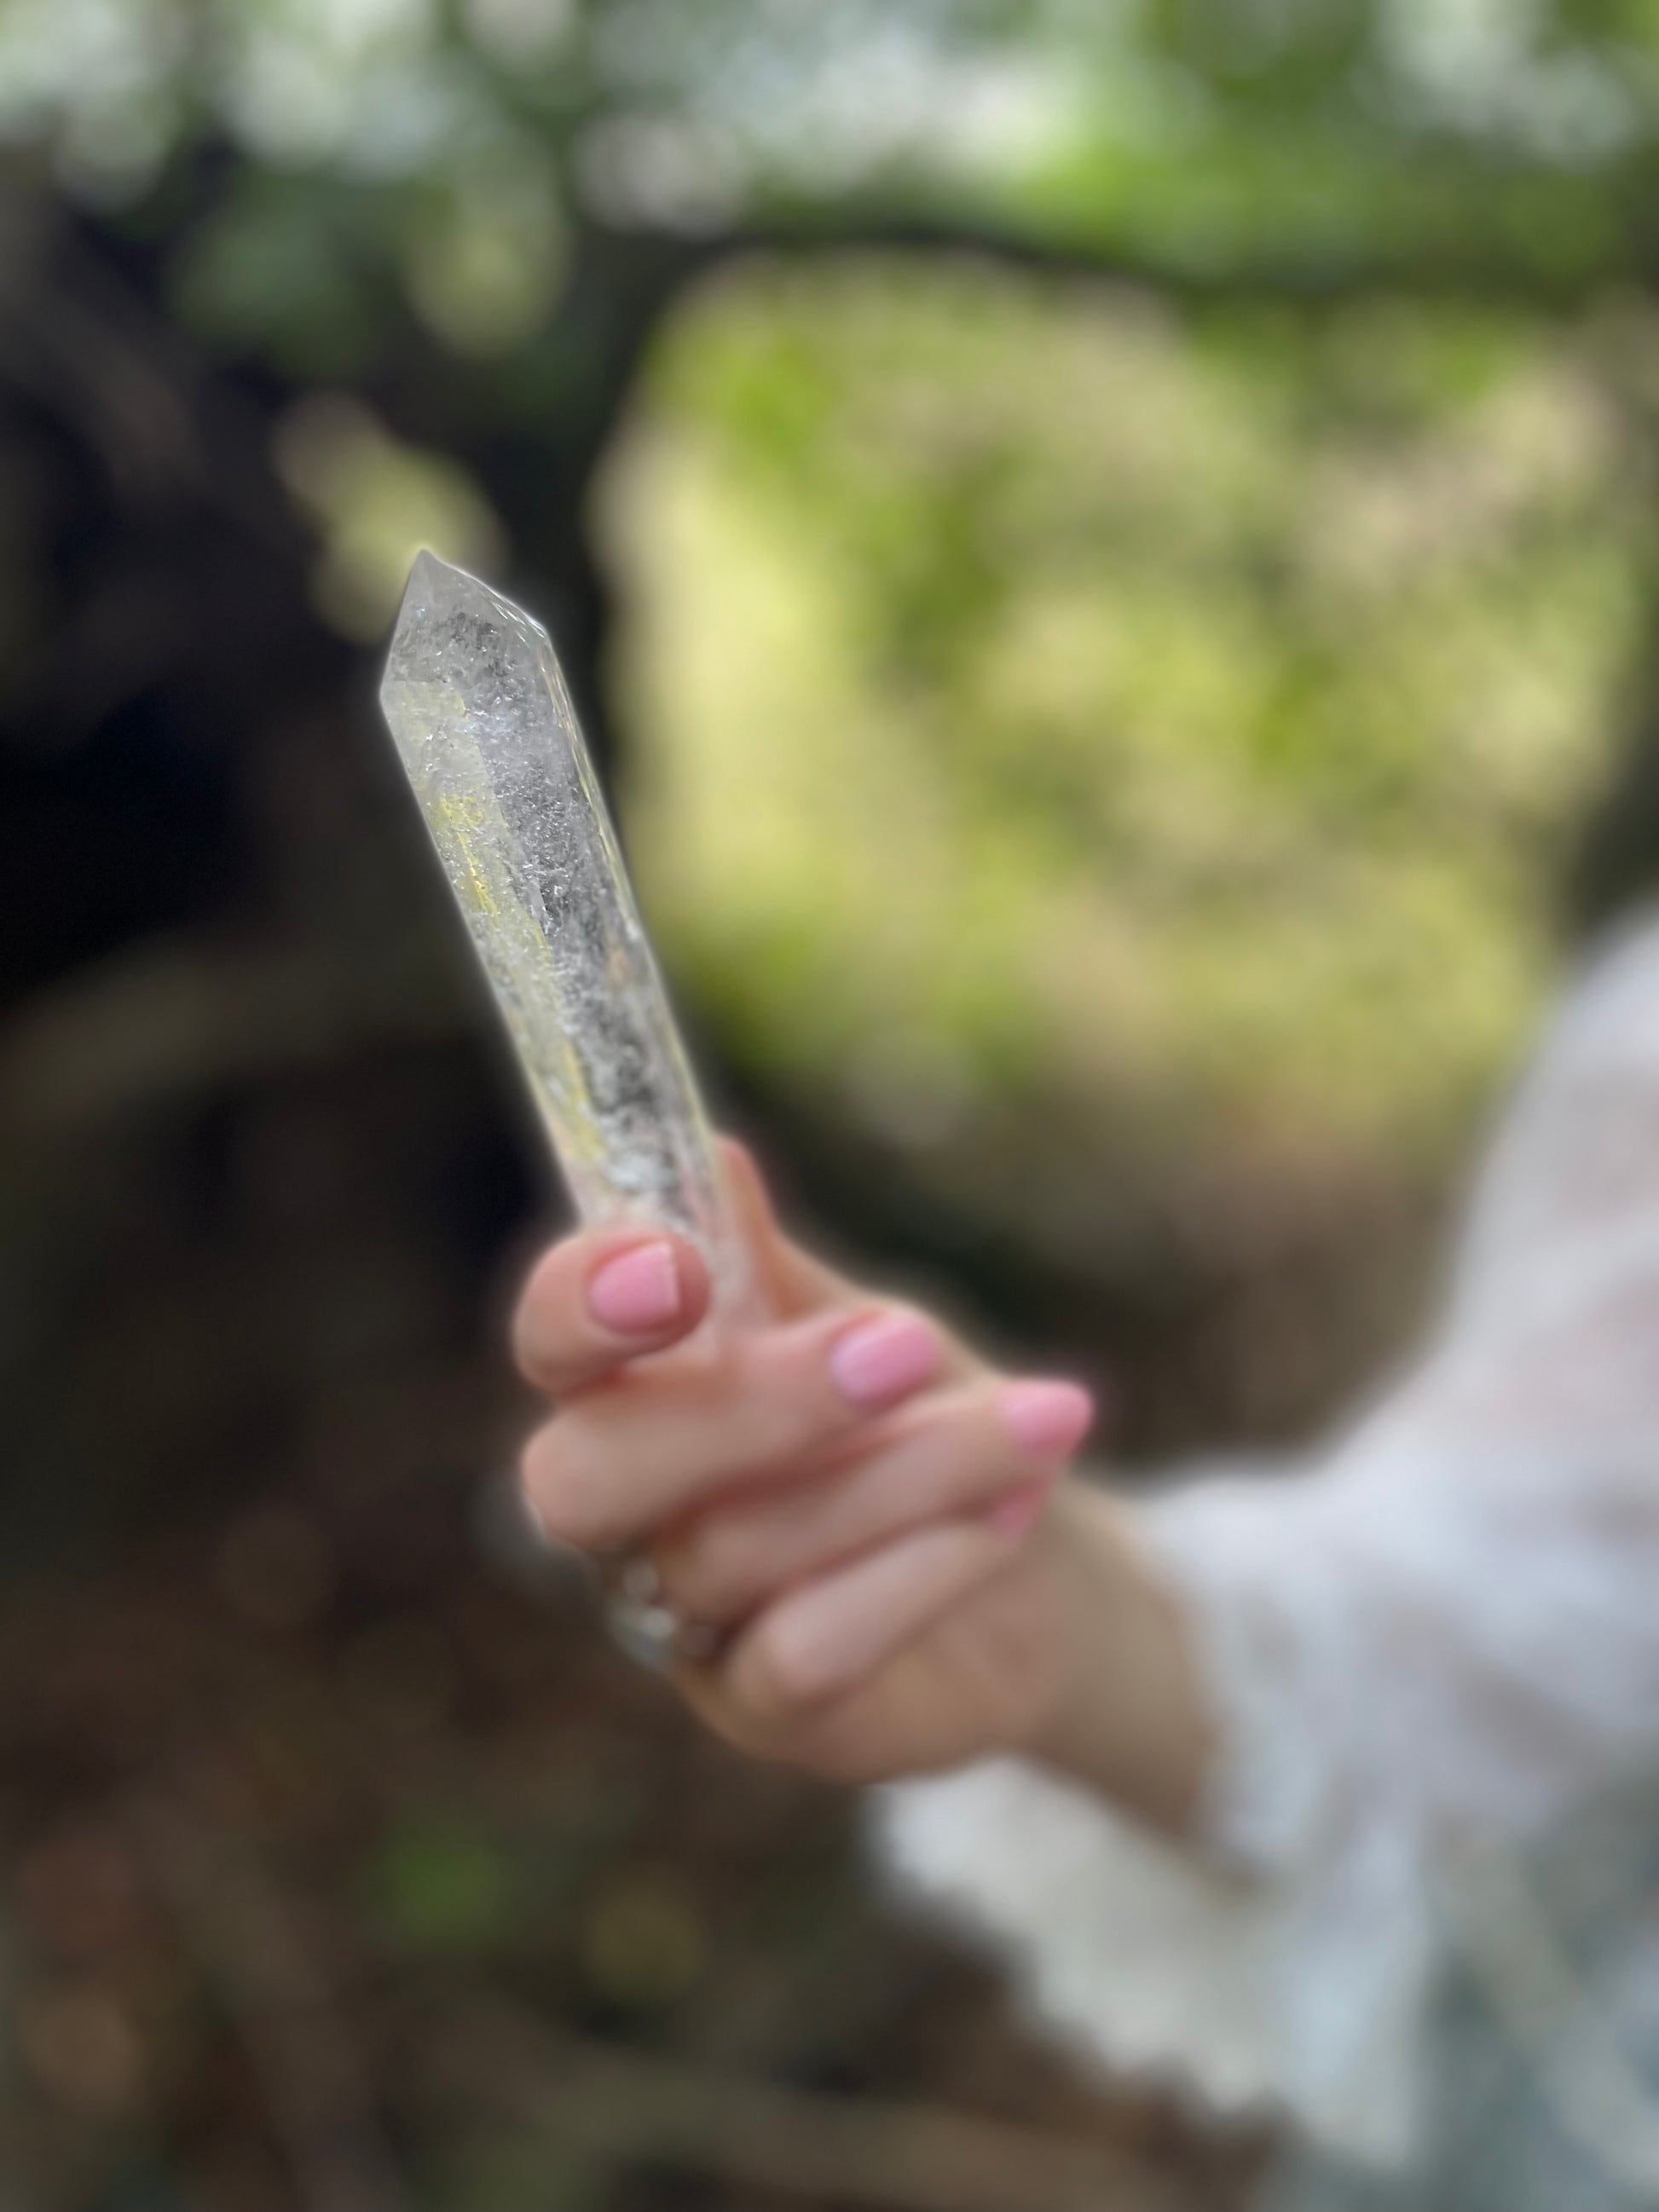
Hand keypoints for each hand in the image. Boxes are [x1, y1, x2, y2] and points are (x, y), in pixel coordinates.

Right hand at [513, 1142, 1208, 1828]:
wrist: (1035, 1566)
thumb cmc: (911, 1420)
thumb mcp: (854, 1323)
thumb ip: (770, 1261)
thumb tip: (713, 1155)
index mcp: (629, 1394)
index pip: (550, 1347)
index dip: (581, 1305)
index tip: (677, 1262)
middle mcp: (627, 1519)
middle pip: (590, 1477)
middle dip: (749, 1402)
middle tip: (909, 1341)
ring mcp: (686, 1625)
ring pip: (730, 1550)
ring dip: (903, 1470)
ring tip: (1038, 1419)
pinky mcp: (767, 1714)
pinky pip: (807, 1652)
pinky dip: (917, 1570)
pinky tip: (1010, 1516)